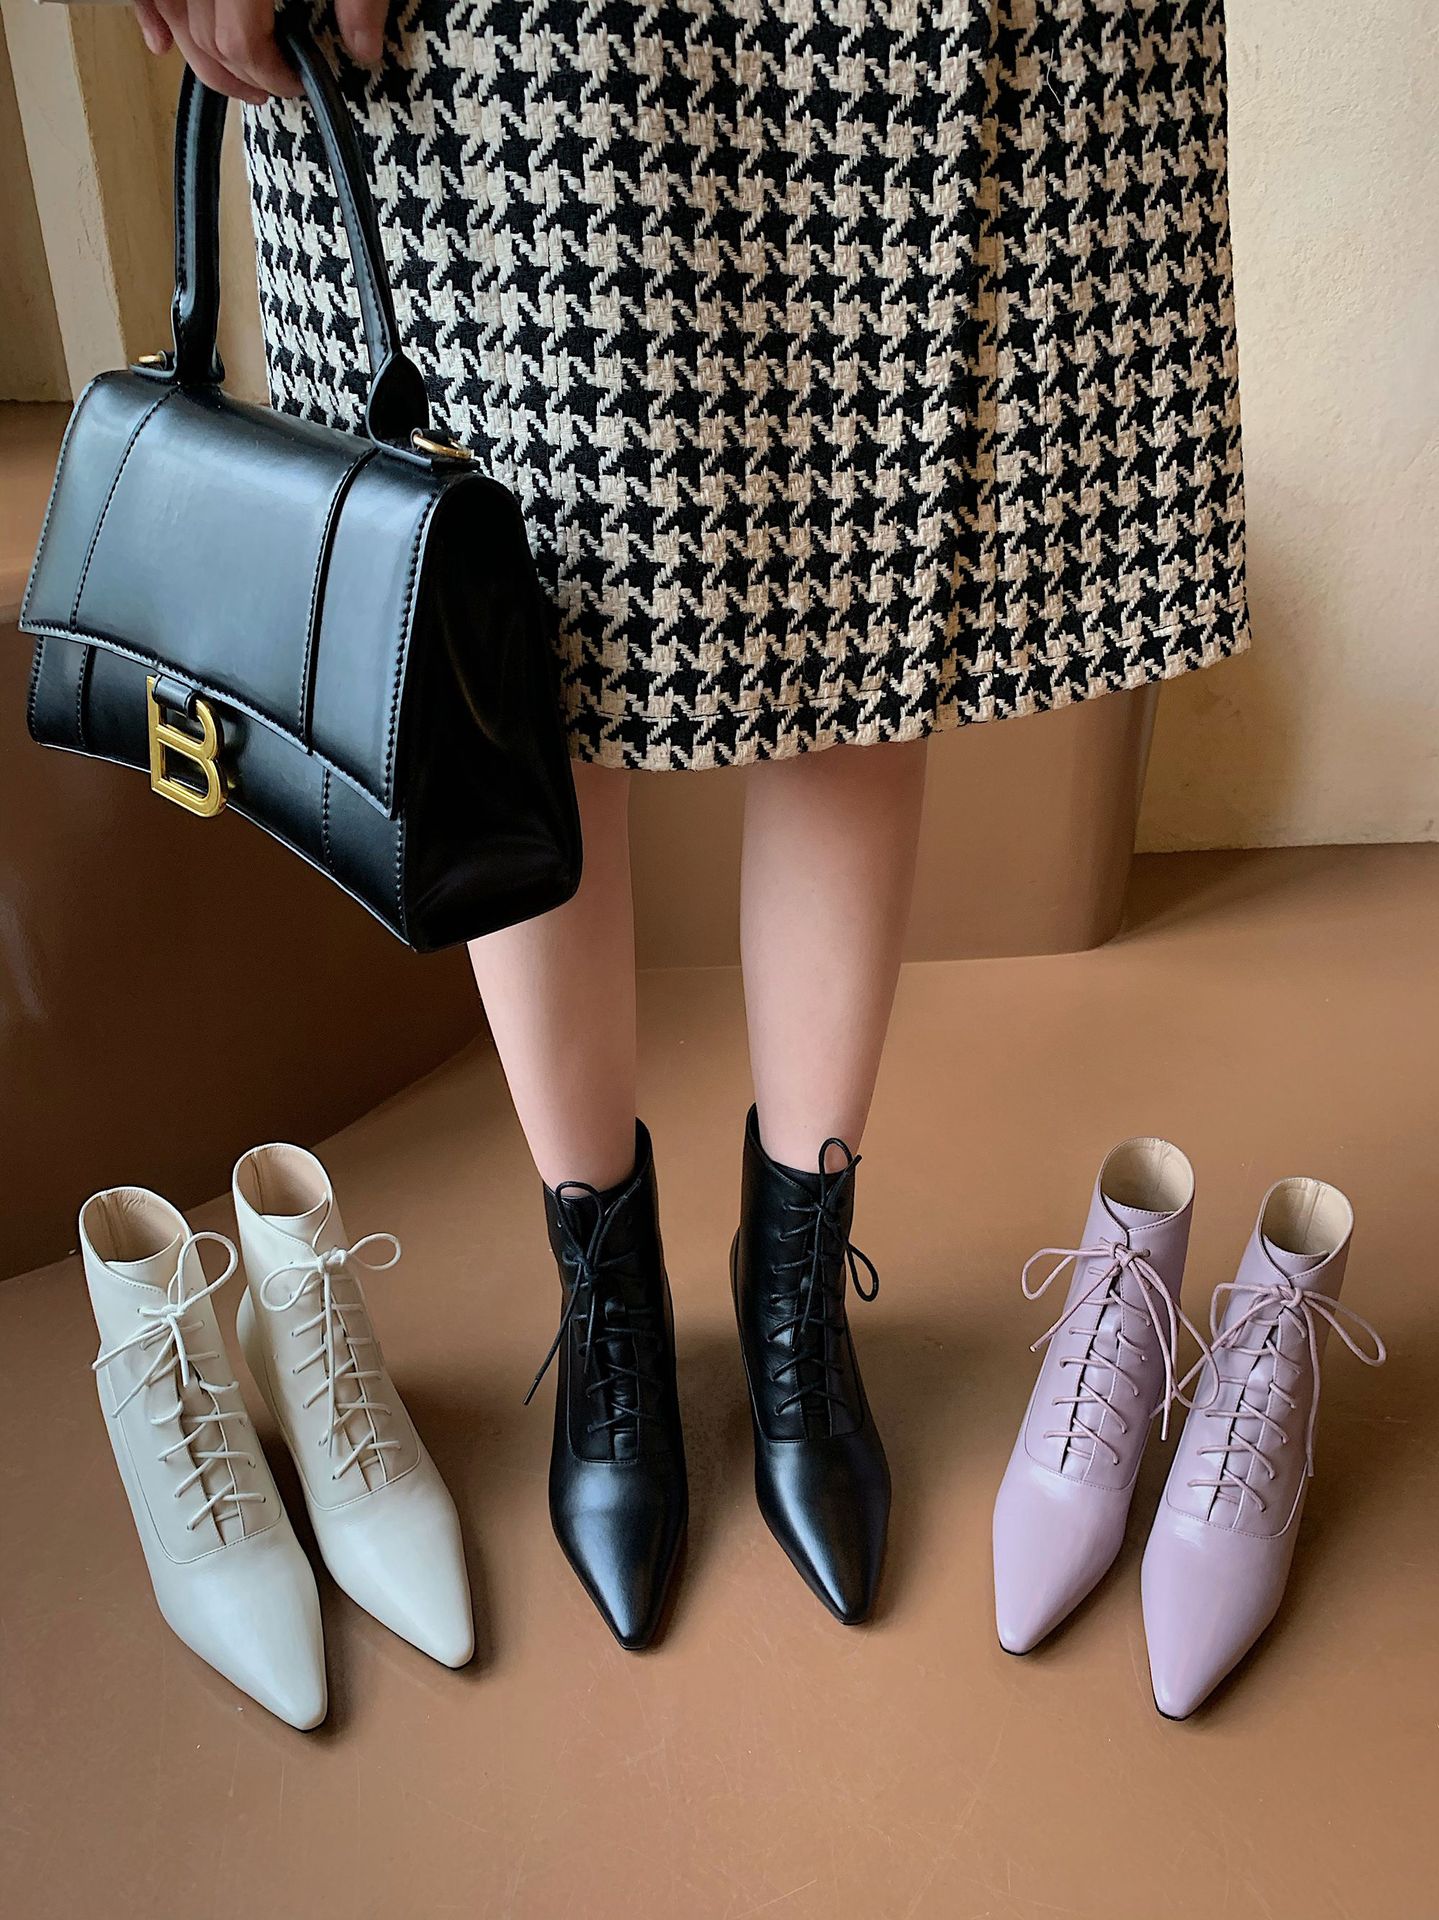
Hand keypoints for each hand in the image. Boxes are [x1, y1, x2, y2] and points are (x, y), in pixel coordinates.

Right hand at [131, 0, 389, 103]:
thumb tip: (364, 50)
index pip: (239, 42)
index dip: (268, 75)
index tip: (296, 85)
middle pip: (202, 35)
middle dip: (237, 75)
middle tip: (271, 91)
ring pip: (173, 13)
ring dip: (195, 54)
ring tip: (232, 79)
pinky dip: (146, 13)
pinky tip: (158, 43)